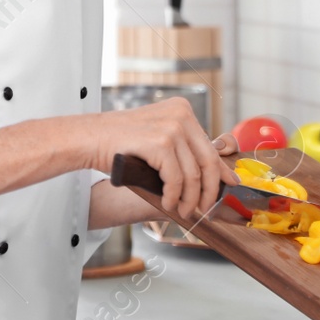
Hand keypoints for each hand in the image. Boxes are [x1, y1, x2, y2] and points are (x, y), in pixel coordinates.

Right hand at [83, 97, 238, 222]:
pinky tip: (167, 202)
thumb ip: (183, 151)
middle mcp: (181, 114)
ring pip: (193, 174)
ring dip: (188, 198)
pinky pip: (176, 179)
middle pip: (207, 161)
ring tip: (181, 210)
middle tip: (202, 208)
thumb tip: (214, 174)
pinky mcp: (161, 142)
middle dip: (207, 191)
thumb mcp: (157, 139)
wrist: (89, 138)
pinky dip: (173, 196)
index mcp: (183, 109)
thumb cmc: (120, 142)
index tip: (229, 186)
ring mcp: (172, 127)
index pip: (210, 145)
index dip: (221, 171)